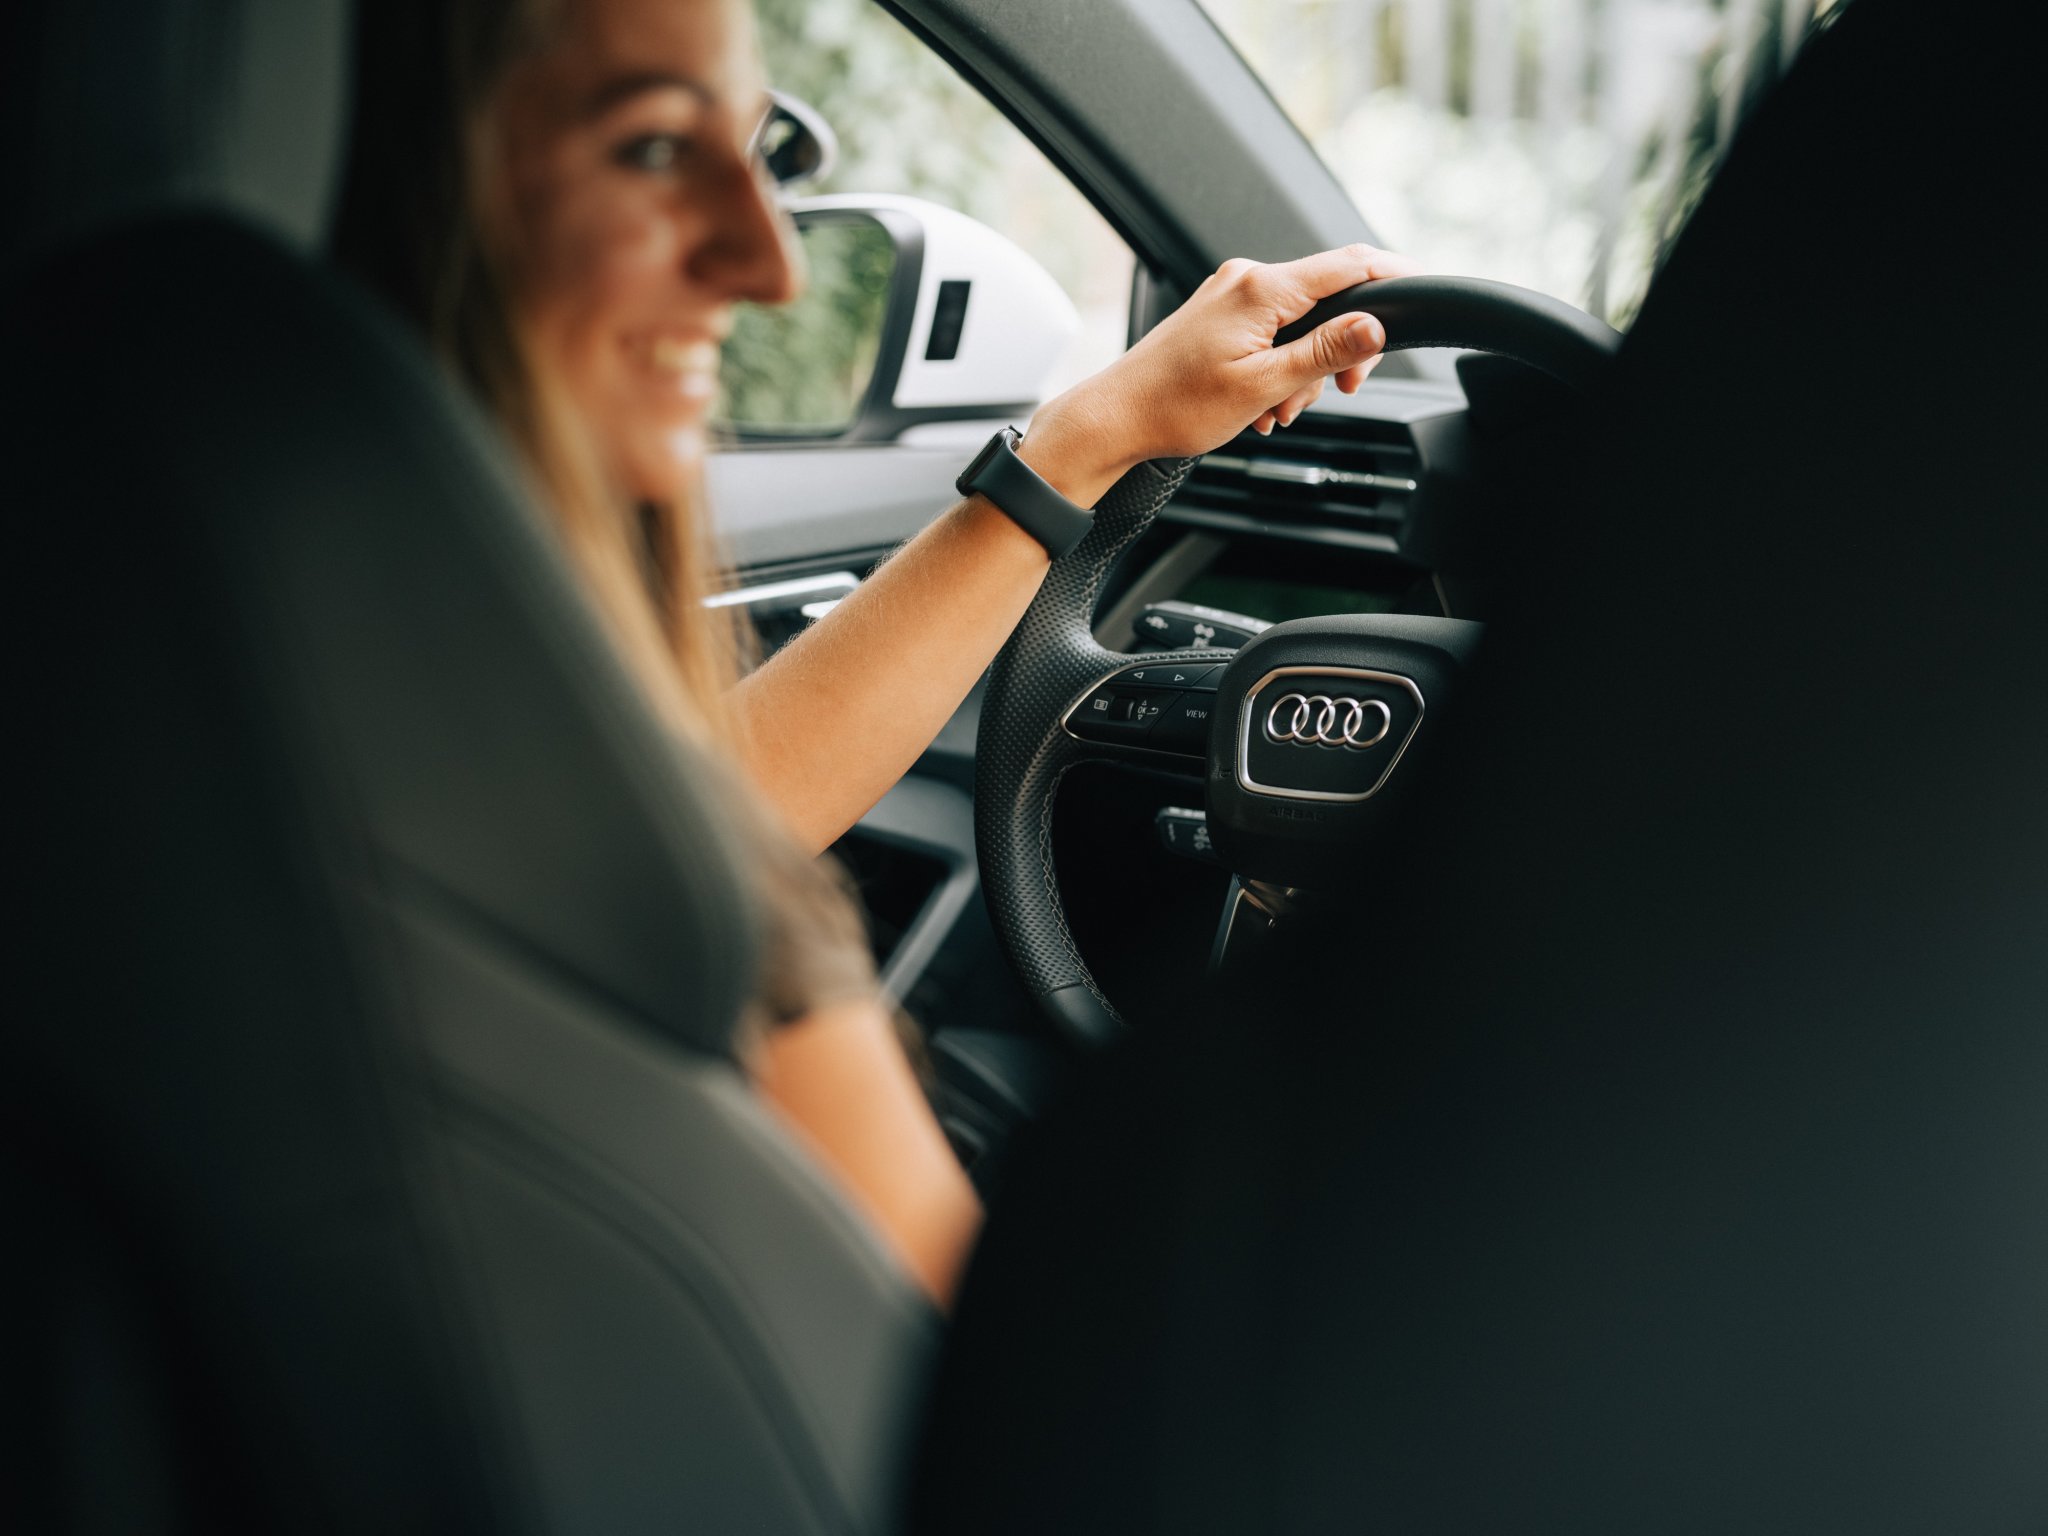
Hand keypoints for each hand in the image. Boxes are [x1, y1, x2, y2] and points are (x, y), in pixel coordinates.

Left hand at [1021, 243, 1421, 502]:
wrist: (1116, 418)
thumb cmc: (1175, 406)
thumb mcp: (1263, 386)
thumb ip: (1325, 353)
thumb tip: (1374, 327)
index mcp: (1261, 289)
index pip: (1350, 264)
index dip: (1395, 274)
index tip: (1424, 290)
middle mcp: (1246, 279)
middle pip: (1329, 298)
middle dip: (1338, 351)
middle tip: (1336, 392)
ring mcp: (1230, 294)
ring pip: (1301, 323)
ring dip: (1303, 371)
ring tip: (1273, 411)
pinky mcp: (1220, 314)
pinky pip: (1272, 332)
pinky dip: (1278, 368)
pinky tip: (1259, 404)